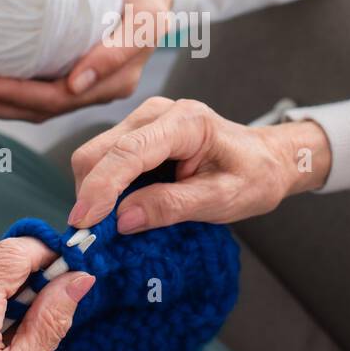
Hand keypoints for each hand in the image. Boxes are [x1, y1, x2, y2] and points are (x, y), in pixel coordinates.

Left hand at [0, 0, 173, 122]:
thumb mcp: (147, 18)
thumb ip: (117, 51)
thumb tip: (76, 83)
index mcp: (109, 86)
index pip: (53, 100)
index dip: (13, 96)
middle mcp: (86, 90)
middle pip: (30, 108)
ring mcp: (72, 82)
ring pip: (22, 100)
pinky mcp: (59, 68)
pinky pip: (22, 81)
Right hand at [68, 96, 331, 232]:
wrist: (265, 159)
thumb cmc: (252, 177)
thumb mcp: (222, 200)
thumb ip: (172, 207)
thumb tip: (123, 220)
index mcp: (185, 122)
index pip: (129, 152)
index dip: (101, 188)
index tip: (83, 223)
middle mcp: (157, 113)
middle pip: (99, 152)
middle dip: (91, 194)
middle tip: (96, 237)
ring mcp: (143, 120)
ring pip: (95, 156)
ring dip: (95, 193)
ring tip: (111, 226)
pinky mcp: (136, 133)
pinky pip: (105, 160)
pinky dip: (103, 188)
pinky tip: (119, 210)